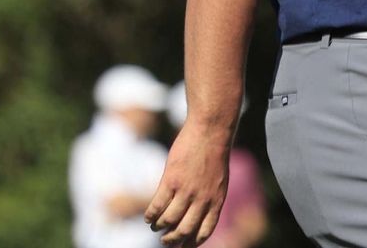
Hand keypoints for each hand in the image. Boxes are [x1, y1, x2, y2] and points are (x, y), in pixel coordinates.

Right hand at [144, 122, 229, 246]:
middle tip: (165, 241)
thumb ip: (210, 197)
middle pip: (184, 231)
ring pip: (169, 220)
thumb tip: (198, 213)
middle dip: (173, 240)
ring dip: (159, 227)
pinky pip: (157, 205)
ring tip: (155, 227)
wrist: (210, 131)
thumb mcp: (219, 180)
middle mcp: (202, 199)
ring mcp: (186, 190)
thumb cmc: (214, 154)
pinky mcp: (171, 180)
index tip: (183, 246)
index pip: (204, 231)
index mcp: (216, 201)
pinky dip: (151, 215)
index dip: (192, 243)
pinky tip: (148, 217)